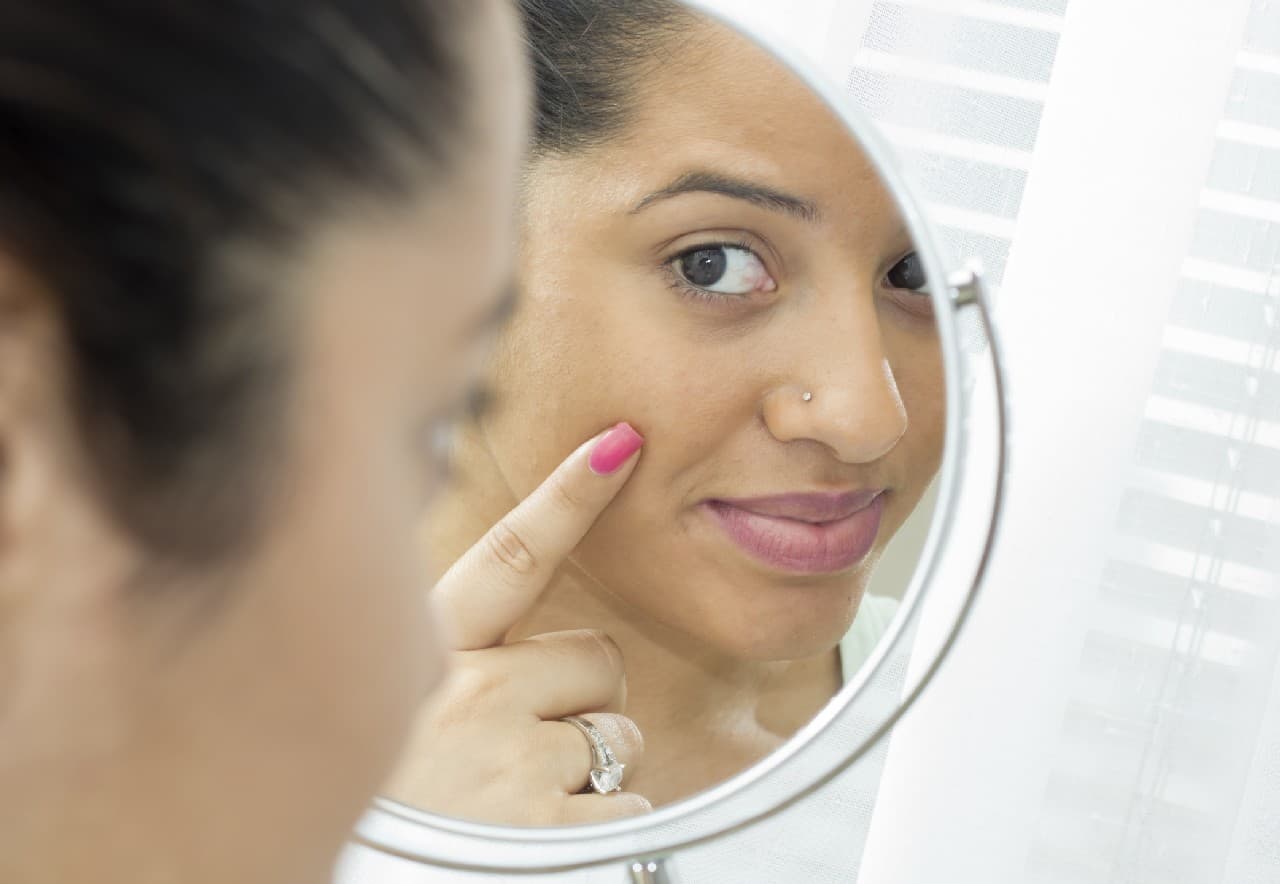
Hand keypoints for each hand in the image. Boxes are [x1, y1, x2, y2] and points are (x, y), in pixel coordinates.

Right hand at [386, 423, 649, 824]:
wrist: (335, 875)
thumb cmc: (390, 798)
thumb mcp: (392, 705)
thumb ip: (456, 657)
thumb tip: (535, 640)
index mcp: (427, 657)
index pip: (513, 557)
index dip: (572, 495)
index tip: (622, 442)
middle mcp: (468, 698)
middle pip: (599, 658)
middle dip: (583, 697)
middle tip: (525, 740)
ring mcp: (510, 764)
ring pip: (619, 737)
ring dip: (590, 767)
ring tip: (519, 801)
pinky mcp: (550, 834)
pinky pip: (630, 807)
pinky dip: (605, 826)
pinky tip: (542, 839)